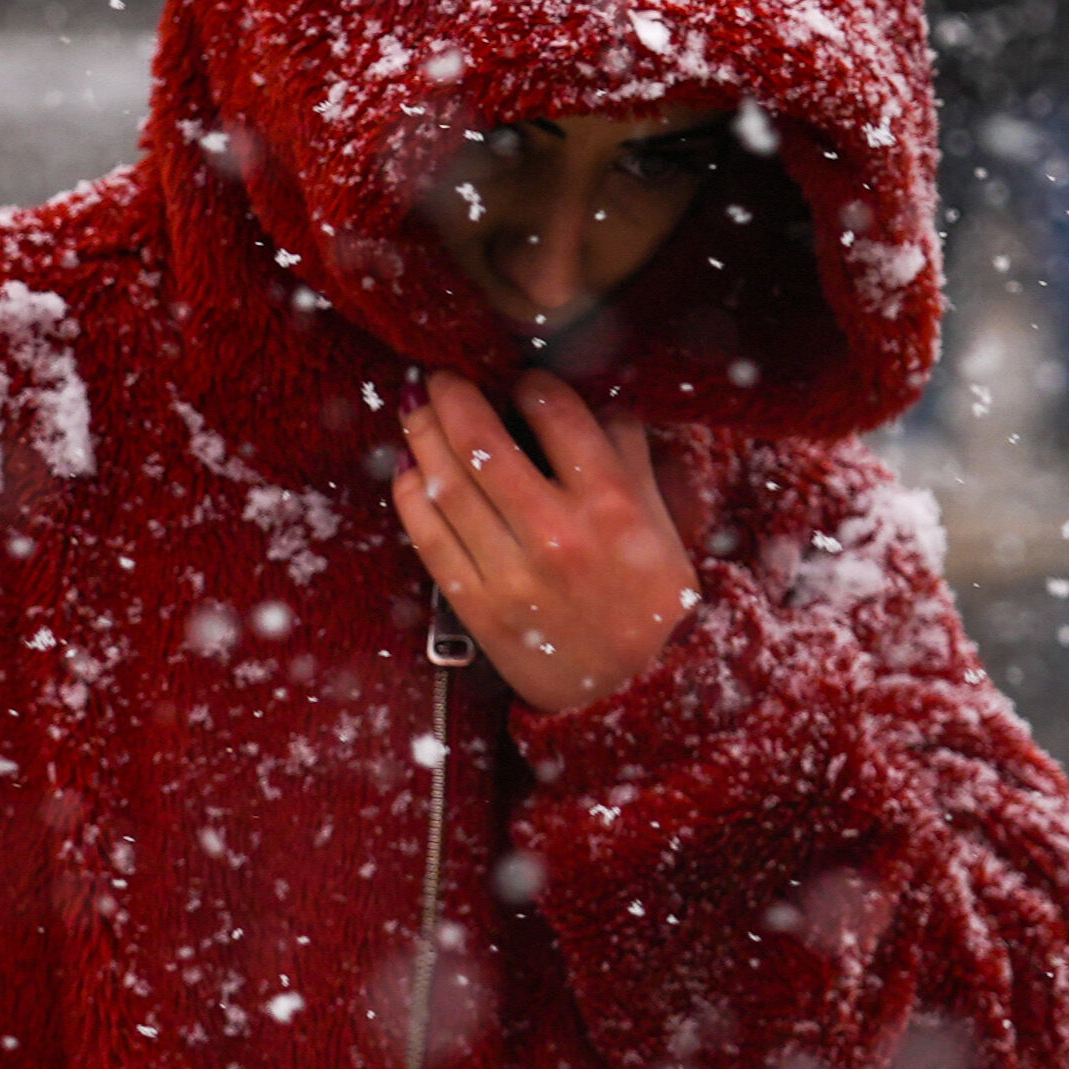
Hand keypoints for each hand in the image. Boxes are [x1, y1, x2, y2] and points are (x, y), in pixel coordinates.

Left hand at [391, 370, 702, 713]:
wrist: (628, 693)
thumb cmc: (648, 599)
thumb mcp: (660, 522)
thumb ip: (628, 455)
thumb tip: (594, 393)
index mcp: (612, 506)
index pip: (557, 416)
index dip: (530, 385)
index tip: (519, 380)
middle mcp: (557, 536)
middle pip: (483, 443)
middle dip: (454, 397)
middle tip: (442, 375)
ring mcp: (510, 574)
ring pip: (447, 484)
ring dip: (422, 436)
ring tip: (416, 409)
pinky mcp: (476, 607)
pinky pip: (428, 537)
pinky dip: (410, 495)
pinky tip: (408, 469)